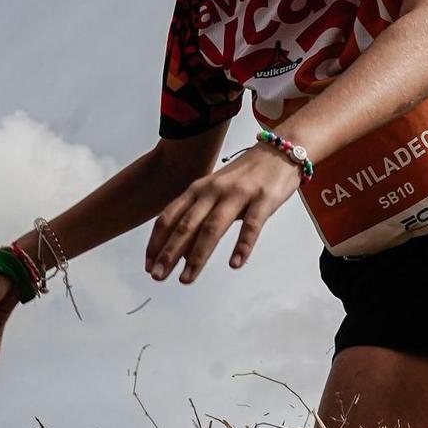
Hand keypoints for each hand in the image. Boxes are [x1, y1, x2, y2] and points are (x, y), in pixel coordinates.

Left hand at [146, 146, 300, 282]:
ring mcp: (238, 194)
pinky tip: (235, 264)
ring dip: (198, 255)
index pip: (170, 217)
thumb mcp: (215, 191)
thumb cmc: (245, 176)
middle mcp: (213, 191)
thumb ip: (199, 216)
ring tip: (187, 277)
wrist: (279, 150)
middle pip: (187, 225)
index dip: (157, 241)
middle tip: (158, 276)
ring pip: (213, 227)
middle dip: (170, 252)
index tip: (149, 265)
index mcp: (198, 189)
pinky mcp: (263, 199)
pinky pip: (251, 226)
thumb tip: (182, 251)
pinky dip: (242, 246)